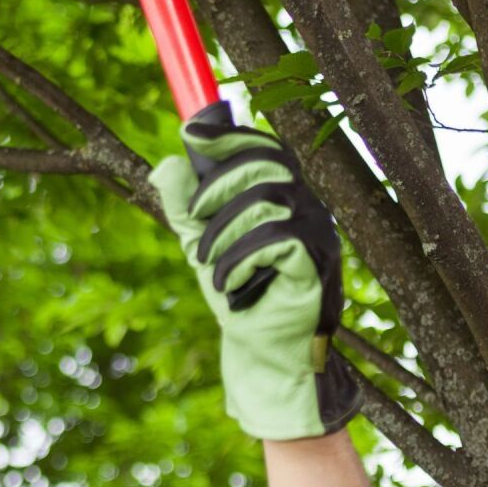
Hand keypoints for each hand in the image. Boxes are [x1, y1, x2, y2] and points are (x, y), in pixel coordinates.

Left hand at [149, 113, 359, 439]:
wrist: (261, 352)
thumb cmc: (238, 296)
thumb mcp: (201, 245)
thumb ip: (185, 207)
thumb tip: (168, 163)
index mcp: (283, 198)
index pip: (266, 149)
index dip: (231, 136)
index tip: (191, 134)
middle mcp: (307, 209)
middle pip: (266, 165)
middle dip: (218, 187)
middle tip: (193, 218)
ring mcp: (318, 234)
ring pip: (266, 200)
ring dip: (224, 232)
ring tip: (209, 265)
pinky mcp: (318, 263)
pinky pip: (276, 239)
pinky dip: (241, 259)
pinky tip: (230, 284)